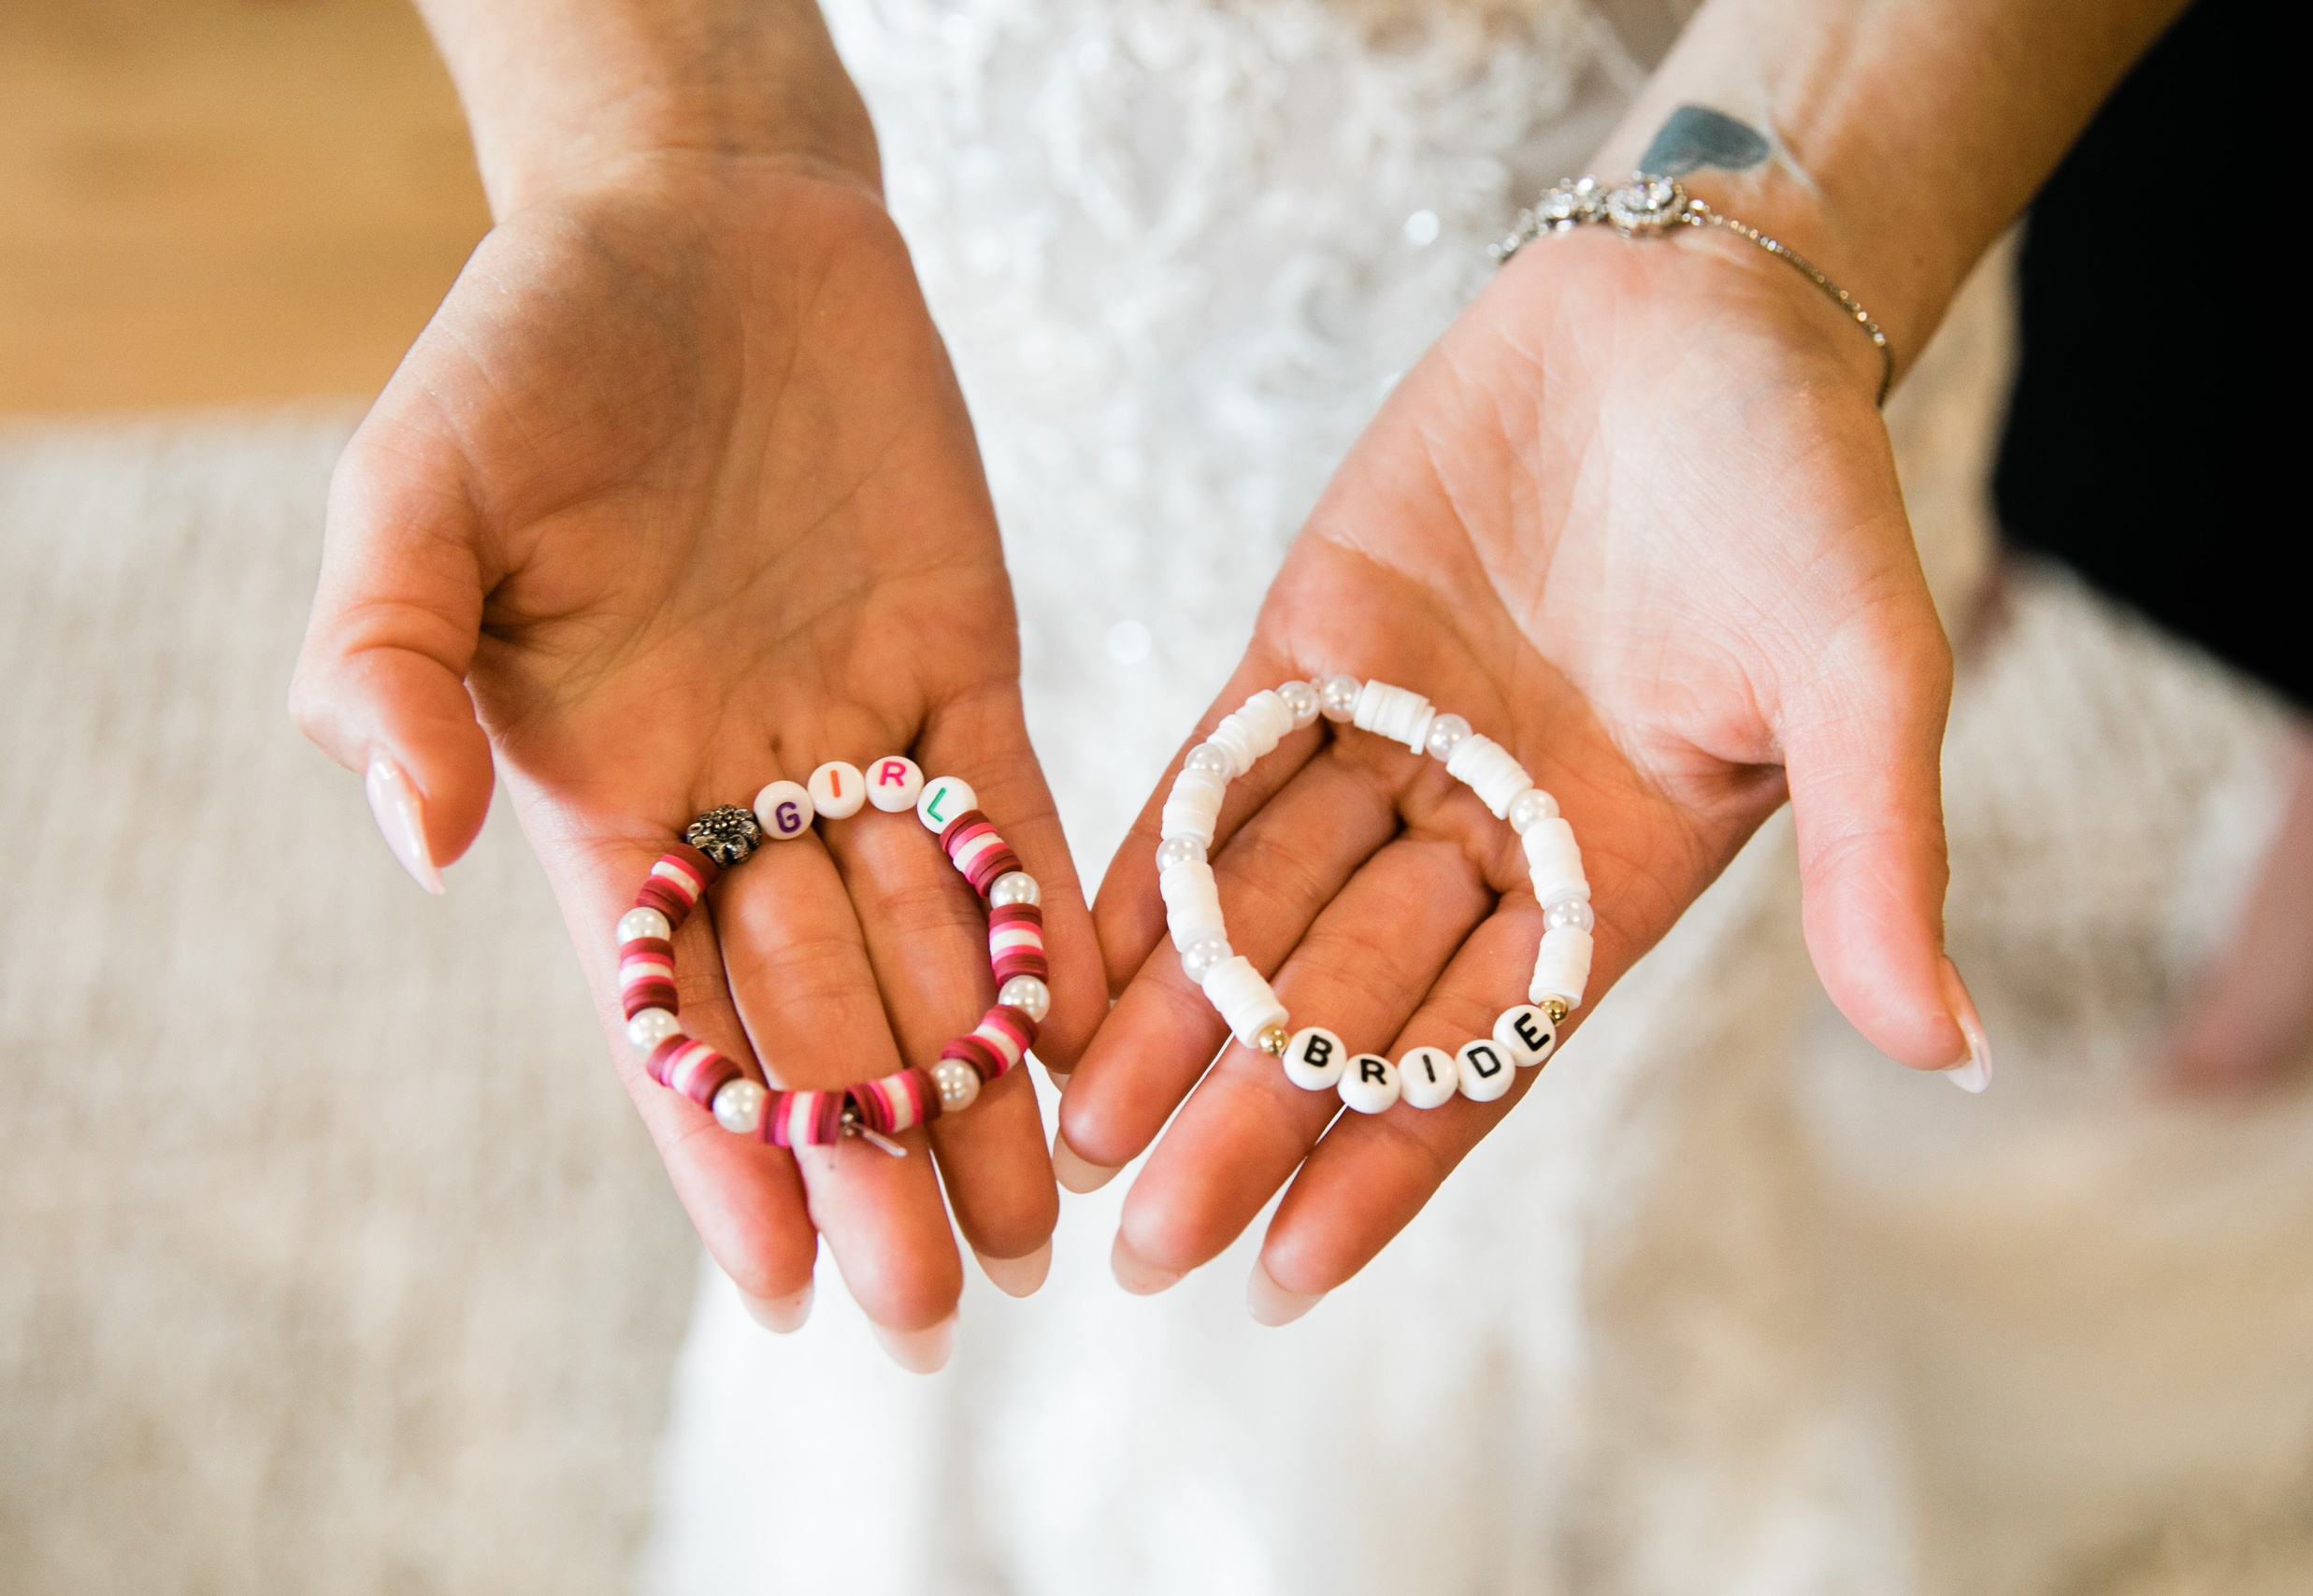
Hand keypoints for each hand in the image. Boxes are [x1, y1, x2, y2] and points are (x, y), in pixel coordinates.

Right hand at [290, 154, 1102, 1353]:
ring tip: (1039, 1233)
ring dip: (983, 1090)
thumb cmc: (527, 352)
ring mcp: (858, 738)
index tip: (784, 1283)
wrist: (697, 224)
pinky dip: (1052, 924)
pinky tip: (1098, 1039)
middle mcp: (737, 798)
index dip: (726, 1151)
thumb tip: (416, 846)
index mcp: (599, 796)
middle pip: (818, 1015)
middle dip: (879, 1162)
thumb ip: (385, 667)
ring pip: (931, 950)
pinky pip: (1016, 820)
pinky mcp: (964, 664)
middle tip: (940, 1307)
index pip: (668, 1014)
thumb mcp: (413, 496)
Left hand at [1057, 223, 1985, 1315]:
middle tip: (1142, 1243)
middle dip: (1247, 1120)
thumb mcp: (1862, 675)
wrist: (1695, 302)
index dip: (1385, 1164)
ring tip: (1077, 1134)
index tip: (1286, 1275)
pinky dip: (1148, 866)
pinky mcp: (1310, 644)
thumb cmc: (1806, 489)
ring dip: (1172, 1022)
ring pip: (1260, 908)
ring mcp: (1389, 742)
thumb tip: (1952, 1051)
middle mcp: (1485, 832)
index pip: (1481, 1053)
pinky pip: (1214, 774)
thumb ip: (1877, 858)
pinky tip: (1071, 958)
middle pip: (1348, 1002)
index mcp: (1609, 874)